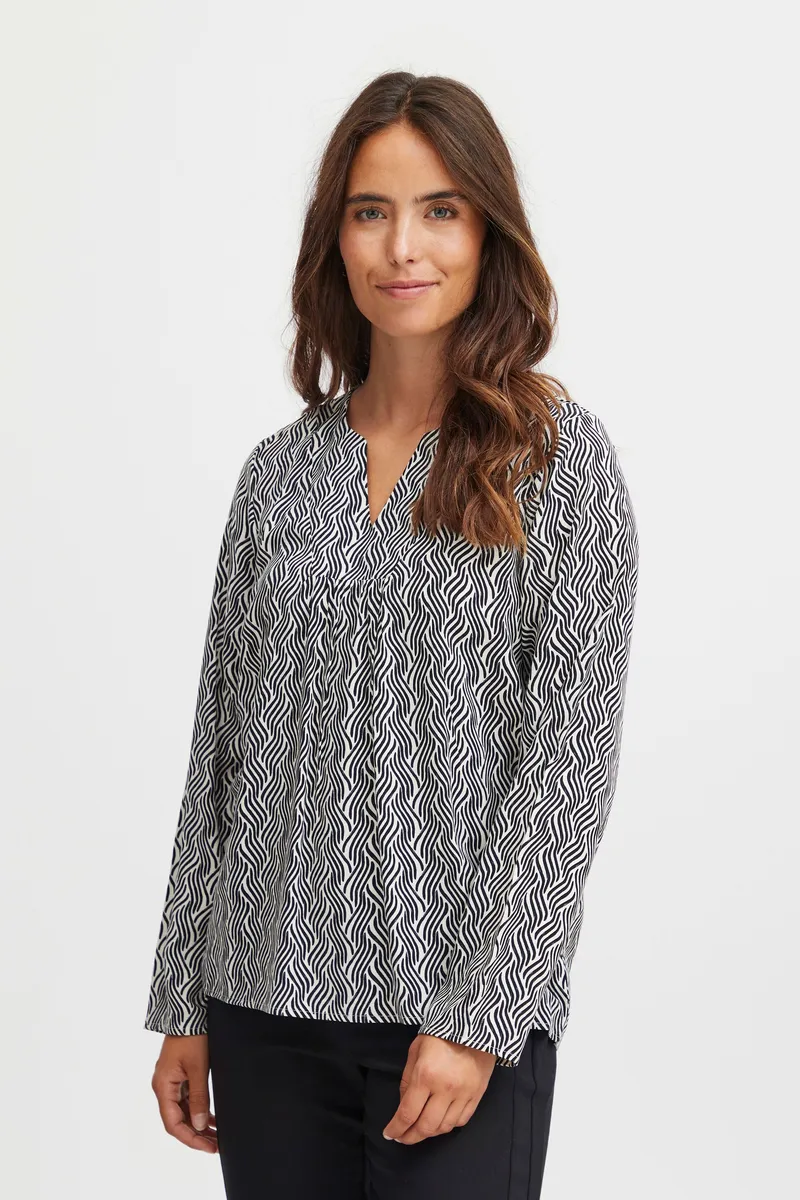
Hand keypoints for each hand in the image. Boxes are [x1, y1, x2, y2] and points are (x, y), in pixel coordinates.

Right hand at [151, 1034, 218, 1152]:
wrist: (190, 1012)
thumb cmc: (192, 1036)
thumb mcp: (198, 1069)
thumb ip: (198, 1098)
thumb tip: (198, 1125)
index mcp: (163, 1086)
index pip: (173, 1124)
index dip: (190, 1139)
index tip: (208, 1147)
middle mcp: (164, 1086)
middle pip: (177, 1120)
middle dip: (196, 1135)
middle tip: (215, 1145)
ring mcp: (171, 1081)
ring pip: (183, 1111)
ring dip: (198, 1124)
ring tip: (216, 1135)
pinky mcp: (179, 1075)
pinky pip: (186, 1099)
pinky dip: (198, 1109)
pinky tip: (211, 1118)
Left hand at [382, 1033, 496, 1144]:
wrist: (474, 1024)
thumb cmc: (439, 1034)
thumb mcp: (416, 1050)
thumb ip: (407, 1079)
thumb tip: (403, 1105)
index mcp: (425, 1075)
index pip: (407, 1113)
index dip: (396, 1128)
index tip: (389, 1134)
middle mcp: (445, 1089)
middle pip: (426, 1126)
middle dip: (411, 1137)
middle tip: (402, 1138)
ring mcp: (463, 1094)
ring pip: (444, 1127)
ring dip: (429, 1133)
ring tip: (420, 1130)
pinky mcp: (477, 1095)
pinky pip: (461, 1121)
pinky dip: (448, 1126)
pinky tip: (440, 1122)